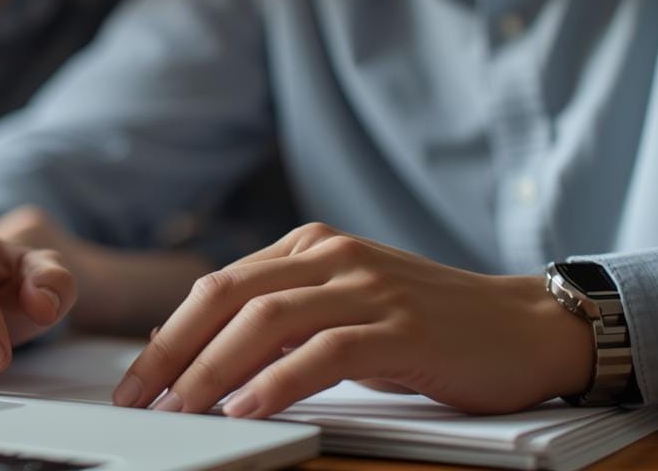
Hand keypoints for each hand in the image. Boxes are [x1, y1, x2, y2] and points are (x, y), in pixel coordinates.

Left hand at [110, 222, 592, 416]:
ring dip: (212, 371)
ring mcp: (367, 287)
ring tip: (180, 411)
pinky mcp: (400, 327)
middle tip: (137, 400)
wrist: (524, 327)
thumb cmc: (430, 328)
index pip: (217, 287)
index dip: (168, 335)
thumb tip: (210, 365)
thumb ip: (288, 321)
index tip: (133, 383)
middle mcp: (331, 255)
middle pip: (227, 297)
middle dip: (172, 352)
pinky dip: (277, 381)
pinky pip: (323, 352)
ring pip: (266, 321)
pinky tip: (248, 409)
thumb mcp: (347, 309)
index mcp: (310, 246)